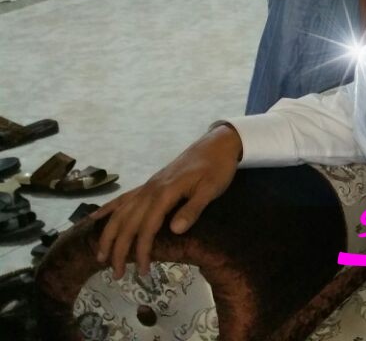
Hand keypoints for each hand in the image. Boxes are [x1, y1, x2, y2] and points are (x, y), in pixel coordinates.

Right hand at [91, 125, 241, 278]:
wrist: (217, 144)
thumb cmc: (218, 168)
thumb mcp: (212, 189)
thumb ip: (193, 209)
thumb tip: (174, 231)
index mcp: (165, 193)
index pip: (147, 228)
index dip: (142, 251)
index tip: (142, 271)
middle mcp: (150, 190)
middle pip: (127, 224)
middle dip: (119, 250)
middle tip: (116, 275)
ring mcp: (148, 186)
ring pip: (120, 213)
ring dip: (108, 235)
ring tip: (100, 256)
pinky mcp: (149, 184)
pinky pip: (123, 198)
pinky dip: (107, 210)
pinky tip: (93, 220)